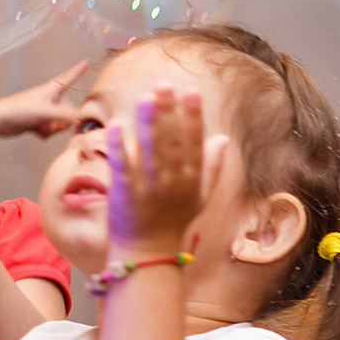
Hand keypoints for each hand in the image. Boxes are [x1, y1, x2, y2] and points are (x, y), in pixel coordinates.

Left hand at [0, 60, 88, 148]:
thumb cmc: (19, 109)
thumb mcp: (47, 111)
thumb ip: (66, 116)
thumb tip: (82, 119)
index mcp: (52, 90)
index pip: (69, 77)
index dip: (78, 70)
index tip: (86, 62)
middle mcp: (50, 99)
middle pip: (70, 109)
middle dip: (66, 119)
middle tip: (58, 123)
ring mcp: (44, 111)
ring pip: (62, 122)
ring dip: (55, 127)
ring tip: (43, 126)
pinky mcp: (38, 121)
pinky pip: (52, 130)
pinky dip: (47, 132)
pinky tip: (37, 131)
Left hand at [106, 87, 223, 255]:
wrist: (149, 255)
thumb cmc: (174, 225)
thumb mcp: (200, 198)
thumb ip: (211, 167)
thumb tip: (222, 138)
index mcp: (191, 181)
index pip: (194, 143)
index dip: (192, 116)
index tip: (191, 92)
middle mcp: (172, 182)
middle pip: (171, 141)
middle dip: (168, 112)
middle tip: (165, 85)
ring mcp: (149, 187)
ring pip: (149, 150)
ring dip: (148, 123)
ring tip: (145, 97)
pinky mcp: (125, 193)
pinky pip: (123, 165)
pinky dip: (119, 146)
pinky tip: (116, 125)